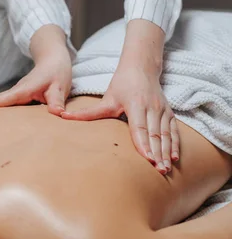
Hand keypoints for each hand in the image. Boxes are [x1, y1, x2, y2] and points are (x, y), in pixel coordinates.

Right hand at [0, 49, 71, 115]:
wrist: (54, 59)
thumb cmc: (57, 72)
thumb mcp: (60, 87)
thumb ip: (57, 101)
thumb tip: (58, 114)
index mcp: (22, 90)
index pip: (0, 100)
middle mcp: (16, 92)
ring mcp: (16, 95)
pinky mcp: (19, 98)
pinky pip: (5, 106)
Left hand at [61, 66, 178, 174]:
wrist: (142, 67)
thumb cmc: (122, 84)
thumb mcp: (106, 99)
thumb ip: (88, 112)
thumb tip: (64, 117)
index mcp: (136, 104)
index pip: (140, 128)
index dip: (144, 144)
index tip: (147, 159)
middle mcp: (151, 107)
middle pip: (155, 134)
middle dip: (157, 153)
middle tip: (159, 170)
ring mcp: (162, 110)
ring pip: (166, 134)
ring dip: (166, 152)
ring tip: (166, 168)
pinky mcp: (168, 112)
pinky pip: (173, 131)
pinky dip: (175, 145)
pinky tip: (174, 158)